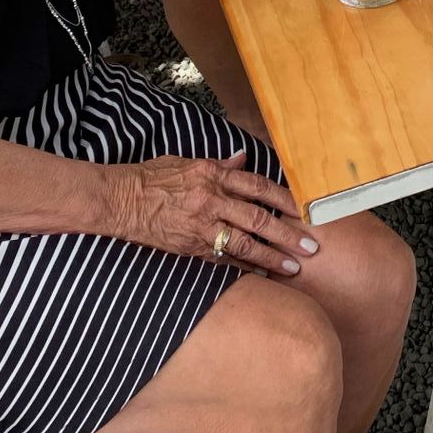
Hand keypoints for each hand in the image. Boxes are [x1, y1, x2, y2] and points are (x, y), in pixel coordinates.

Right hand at [104, 152, 317, 274]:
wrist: (121, 199)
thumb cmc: (154, 177)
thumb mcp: (188, 162)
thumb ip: (220, 164)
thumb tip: (244, 158)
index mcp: (214, 175)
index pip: (258, 187)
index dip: (284, 199)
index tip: (305, 210)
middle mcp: (211, 200)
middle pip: (258, 219)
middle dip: (287, 234)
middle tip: (311, 246)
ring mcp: (201, 226)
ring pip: (243, 245)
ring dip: (271, 257)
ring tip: (293, 268)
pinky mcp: (190, 246)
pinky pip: (222, 258)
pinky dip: (243, 266)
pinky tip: (260, 274)